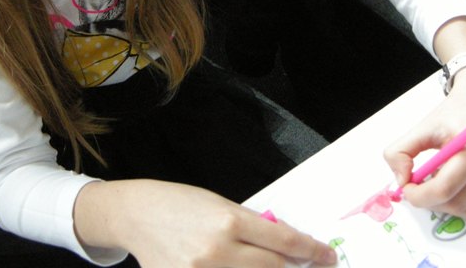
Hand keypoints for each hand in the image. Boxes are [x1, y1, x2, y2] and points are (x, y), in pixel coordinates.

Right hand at [74, 179, 336, 267]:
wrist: (137, 215)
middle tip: (310, 267)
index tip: (327, 257)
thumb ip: (252, 227)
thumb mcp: (221, 205)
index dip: (311, 252)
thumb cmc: (182, 204)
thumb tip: (287, 248)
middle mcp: (217, 250)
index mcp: (229, 220)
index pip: (284, 241)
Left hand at [383, 66, 465, 222]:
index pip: (444, 189)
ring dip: (447, 205)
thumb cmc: (454, 112)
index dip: (419, 196)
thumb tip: (401, 181)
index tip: (406, 188)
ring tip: (436, 182)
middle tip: (416, 187)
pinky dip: (463, 204)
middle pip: (457, 204)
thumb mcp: (423, 126)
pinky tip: (453, 184)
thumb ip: (401, 151)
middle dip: (430, 201)